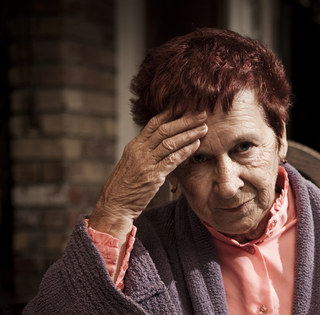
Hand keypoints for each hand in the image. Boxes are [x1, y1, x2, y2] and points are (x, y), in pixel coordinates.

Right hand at [89, 110, 207, 238]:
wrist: (115, 204)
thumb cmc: (126, 185)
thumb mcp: (132, 163)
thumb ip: (146, 151)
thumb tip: (161, 141)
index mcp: (135, 145)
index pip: (154, 123)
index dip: (171, 112)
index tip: (186, 105)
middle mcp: (139, 151)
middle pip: (165, 129)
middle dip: (185, 120)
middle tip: (201, 113)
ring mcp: (146, 163)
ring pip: (170, 143)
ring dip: (189, 134)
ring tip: (204, 127)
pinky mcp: (153, 177)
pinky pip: (172, 161)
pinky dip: (185, 151)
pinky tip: (196, 145)